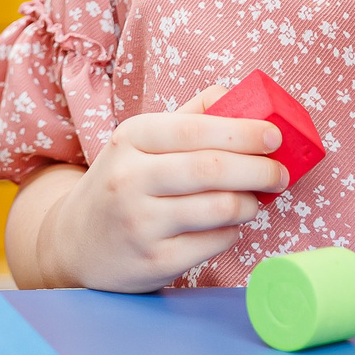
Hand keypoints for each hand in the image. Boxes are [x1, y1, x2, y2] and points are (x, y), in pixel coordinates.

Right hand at [31, 89, 289, 291]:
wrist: (74, 242)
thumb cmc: (121, 184)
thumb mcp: (140, 142)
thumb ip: (188, 117)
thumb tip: (234, 94)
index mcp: (131, 139)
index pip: (196, 130)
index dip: (243, 132)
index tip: (274, 137)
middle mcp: (131, 179)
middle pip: (212, 169)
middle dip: (259, 169)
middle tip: (280, 174)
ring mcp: (141, 223)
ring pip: (219, 208)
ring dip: (249, 203)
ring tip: (252, 200)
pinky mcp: (154, 261)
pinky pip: (214, 243)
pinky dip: (231, 232)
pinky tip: (225, 226)